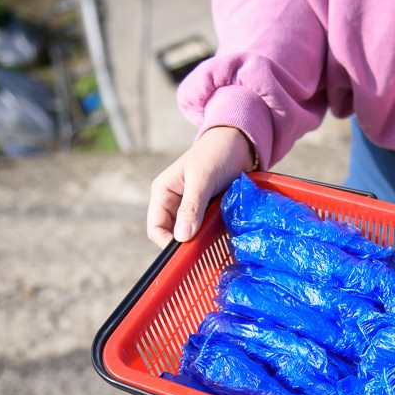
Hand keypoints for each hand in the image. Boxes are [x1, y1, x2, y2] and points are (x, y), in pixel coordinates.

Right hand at [147, 126, 254, 247]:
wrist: (238, 142)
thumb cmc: (216, 154)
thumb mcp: (202, 179)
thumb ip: (191, 207)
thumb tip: (181, 237)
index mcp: (163, 193)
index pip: (155, 227)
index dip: (167, 243)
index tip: (188, 252)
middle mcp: (173, 202)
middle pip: (172, 234)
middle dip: (187, 243)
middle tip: (206, 250)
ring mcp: (190, 207)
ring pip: (190, 233)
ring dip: (202, 239)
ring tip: (217, 242)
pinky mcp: (207, 210)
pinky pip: (205, 228)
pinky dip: (213, 233)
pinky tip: (224, 235)